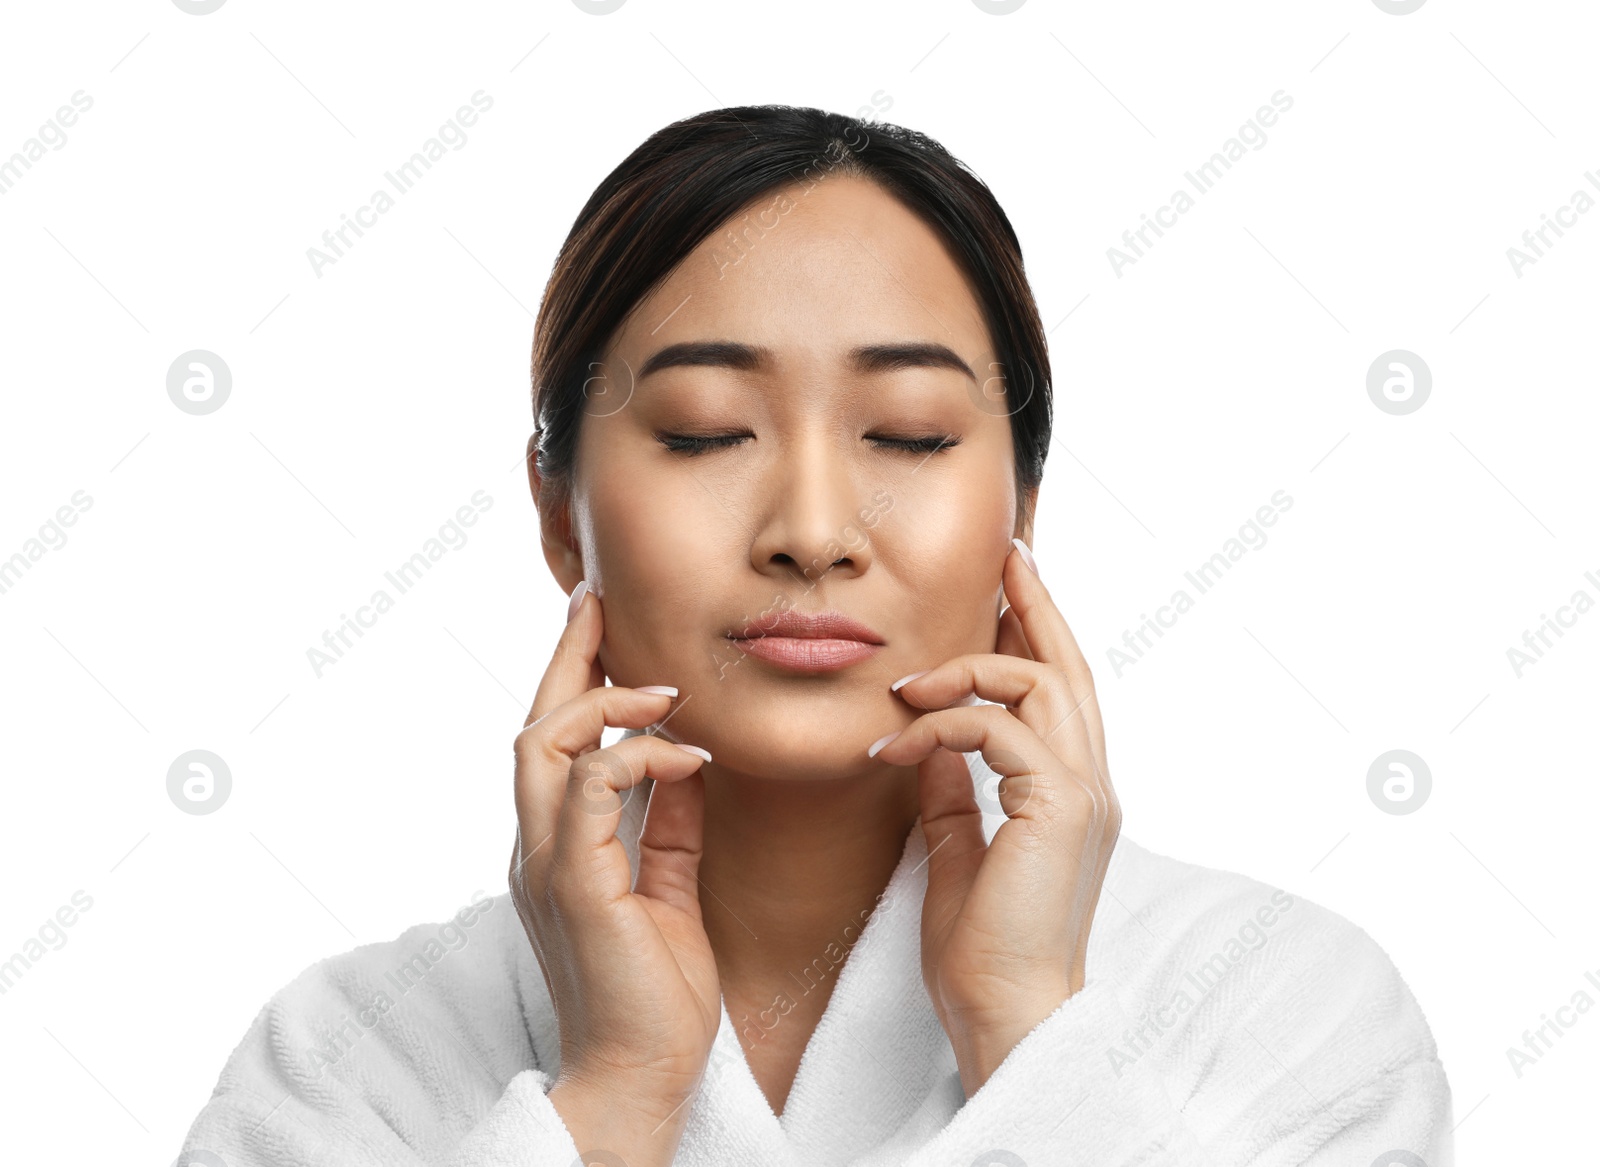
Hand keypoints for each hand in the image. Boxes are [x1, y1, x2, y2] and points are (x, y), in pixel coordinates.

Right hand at [509, 582, 719, 1165]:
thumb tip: (682, 762)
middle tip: (598, 605)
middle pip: (532, 727)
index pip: (551, 747)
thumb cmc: (655, 994)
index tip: (599, 626)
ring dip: (604, 702)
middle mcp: (535, 850)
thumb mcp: (666, 889)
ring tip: (663, 689)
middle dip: (566, 659)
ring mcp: (546, 866)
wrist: (641, 1077)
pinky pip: (591, 789)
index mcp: (554, 851)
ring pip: (543, 745)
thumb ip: (665, 825)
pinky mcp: (575, 884)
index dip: (572, 681)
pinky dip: (637, 755)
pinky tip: (688, 754)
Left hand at [871, 542, 1120, 1098]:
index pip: (1061, 692)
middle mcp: (1092, 784)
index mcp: (1073, 794)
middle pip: (1069, 666)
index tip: (1007, 585)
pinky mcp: (1058, 808)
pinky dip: (941, 724)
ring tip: (906, 686)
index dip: (1037, 631)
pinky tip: (896, 745)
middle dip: (1034, 604)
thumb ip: (955, 792)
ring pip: (1042, 683)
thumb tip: (931, 744)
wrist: (1003, 1017)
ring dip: (968, 668)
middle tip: (1004, 555)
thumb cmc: (982, 950)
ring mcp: (1084, 794)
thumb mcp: (959, 851)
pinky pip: (998, 729)